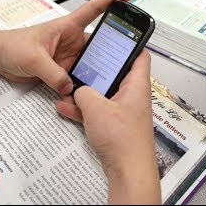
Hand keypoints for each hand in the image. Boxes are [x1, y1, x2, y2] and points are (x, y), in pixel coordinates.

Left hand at [0, 0, 131, 94]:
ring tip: (106, 82)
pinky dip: (82, 86)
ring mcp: (68, 56)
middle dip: (111, 51)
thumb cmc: (11, 45)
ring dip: (96, 72)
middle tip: (125, 60)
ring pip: (90, 64)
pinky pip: (77, 78)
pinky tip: (86, 94)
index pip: (93, 9)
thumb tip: (70, 86)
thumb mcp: (33, 58)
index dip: (111, 0)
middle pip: (98, 44)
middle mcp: (71, 41)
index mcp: (66, 26)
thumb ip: (52, 73)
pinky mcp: (62, 71)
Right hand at [56, 50, 160, 203]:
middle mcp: (132, 95)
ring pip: (102, 93)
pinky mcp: (114, 124)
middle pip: (115, 73)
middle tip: (80, 61)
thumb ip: (84, 93)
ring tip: (66, 88)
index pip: (140, 55)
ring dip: (84, 91)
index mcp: (136, 85)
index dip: (130, 43)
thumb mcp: (96, 108)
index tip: (115, 35)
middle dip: (95, 69)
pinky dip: (83, 109)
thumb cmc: (123, 139)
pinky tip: (65, 108)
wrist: (128, 170)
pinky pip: (97, 110)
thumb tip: (78, 90)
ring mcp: (123, 110)